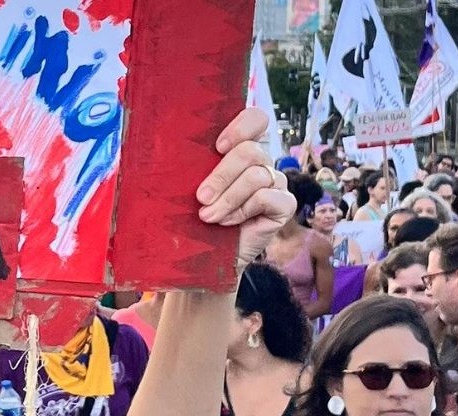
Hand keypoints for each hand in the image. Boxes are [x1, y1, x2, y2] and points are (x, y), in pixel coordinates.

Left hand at [197, 108, 294, 264]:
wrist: (205, 255)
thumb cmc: (195, 217)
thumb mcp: (191, 187)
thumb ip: (195, 165)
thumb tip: (173, 146)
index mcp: (242, 148)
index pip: (256, 119)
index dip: (241, 127)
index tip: (218, 147)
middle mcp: (262, 162)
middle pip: (251, 150)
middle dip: (221, 176)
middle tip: (201, 198)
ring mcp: (276, 182)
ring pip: (256, 175)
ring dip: (227, 199)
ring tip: (208, 217)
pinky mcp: (284, 205)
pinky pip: (266, 197)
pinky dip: (242, 211)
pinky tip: (229, 223)